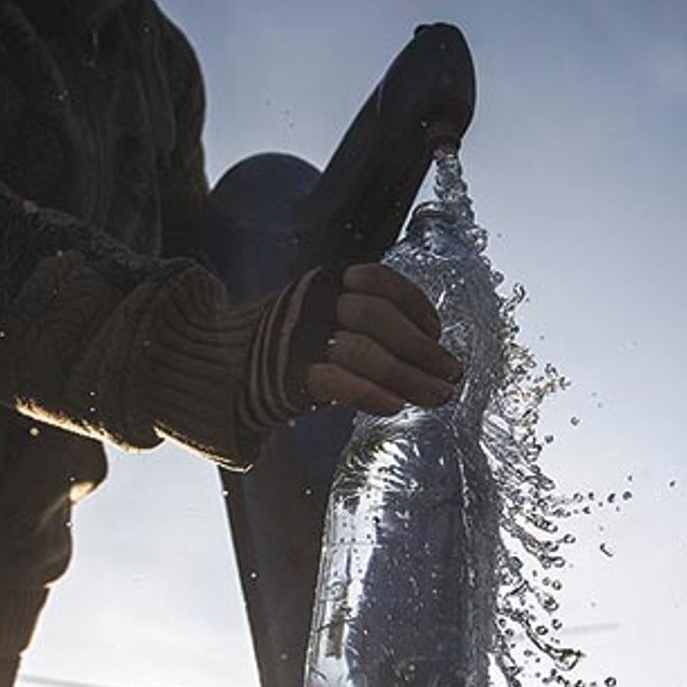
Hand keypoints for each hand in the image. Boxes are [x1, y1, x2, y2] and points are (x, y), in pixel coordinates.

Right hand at [305, 264, 462, 414]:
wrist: (235, 364)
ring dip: (409, 376)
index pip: (381, 280)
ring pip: (364, 352)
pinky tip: (395, 405)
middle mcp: (315, 303)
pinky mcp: (292, 374)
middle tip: (451, 372)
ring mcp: (302, 337)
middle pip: (378, 317)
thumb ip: (369, 319)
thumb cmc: (297, 341)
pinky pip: (338, 382)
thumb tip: (431, 350)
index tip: (436, 331)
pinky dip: (371, 394)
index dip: (416, 304)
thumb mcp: (327, 312)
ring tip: (437, 395)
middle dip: (422, 347)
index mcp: (328, 281)